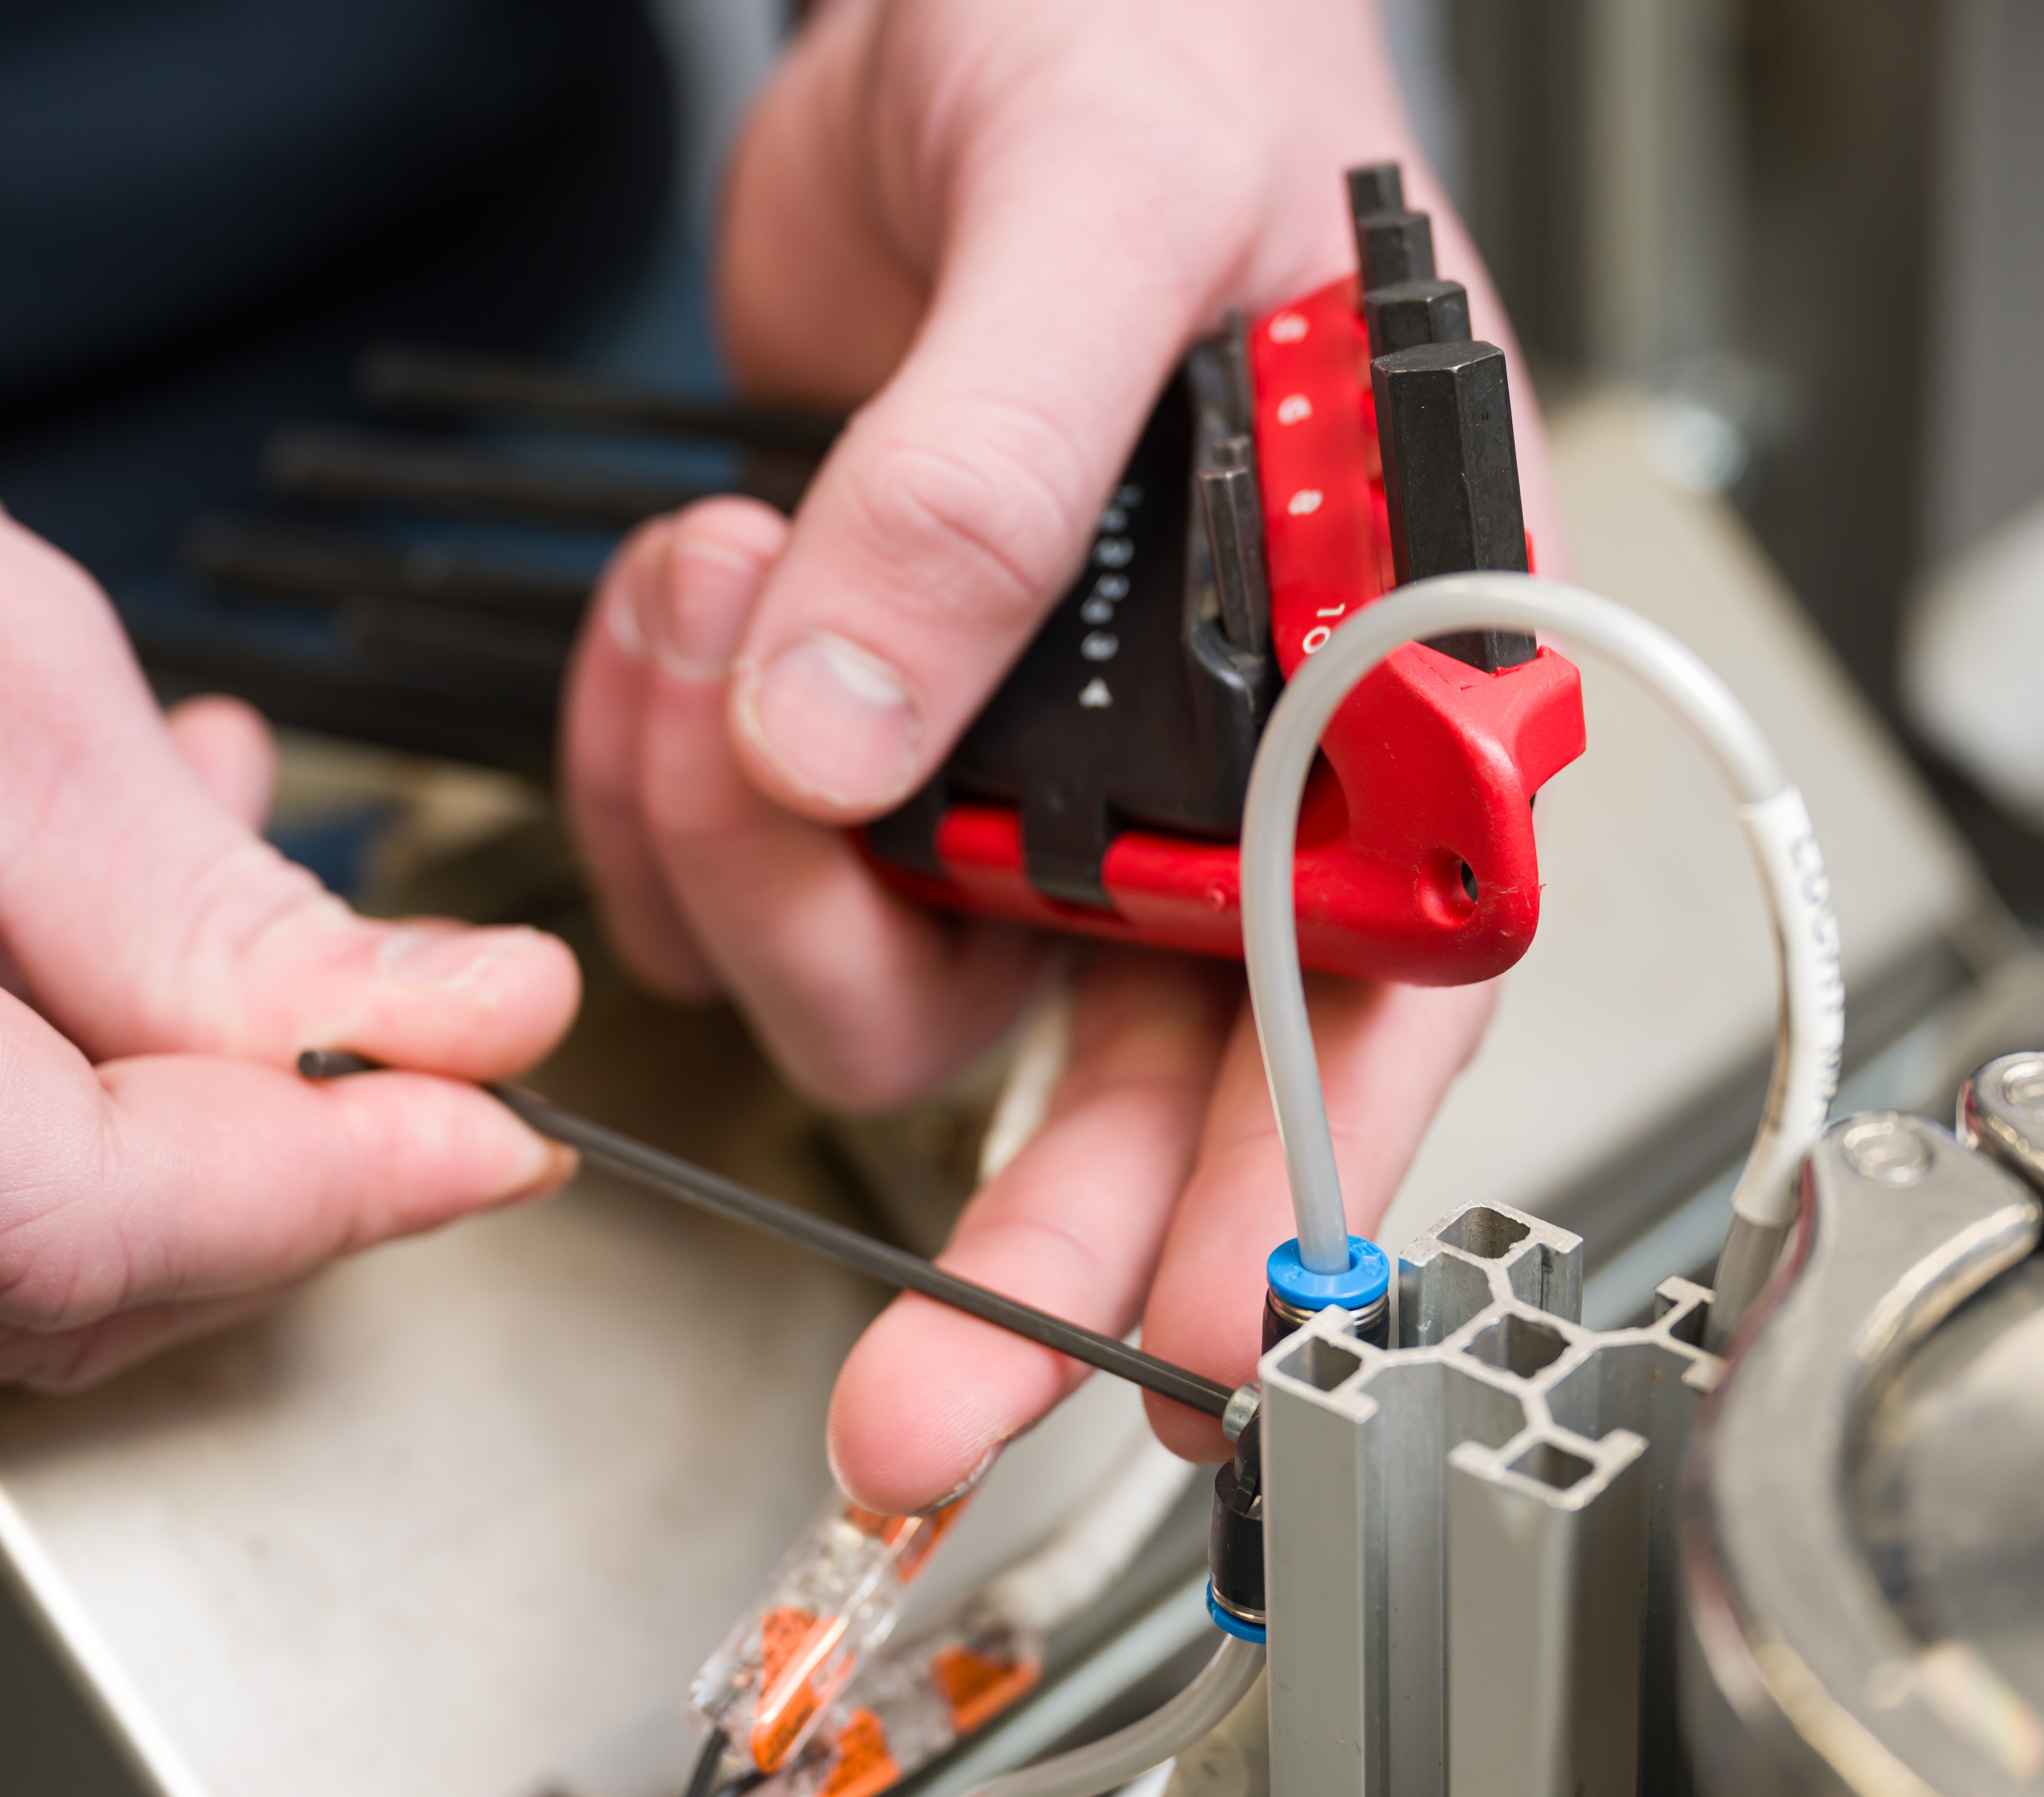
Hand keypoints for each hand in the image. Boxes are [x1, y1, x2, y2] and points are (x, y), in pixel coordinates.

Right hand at [0, 261, 581, 1387]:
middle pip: (31, 1297)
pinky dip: (26, 1111)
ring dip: (154, 1128)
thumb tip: (470, 1034)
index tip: (499, 1116)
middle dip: (262, 1168)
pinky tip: (67, 941)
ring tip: (193, 896)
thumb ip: (217, 911)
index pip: (74, 1227)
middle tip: (384, 999)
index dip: (332, 1185)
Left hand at [571, 0, 1536, 1499]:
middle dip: (1017, 1259)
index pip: (1373, 994)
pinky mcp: (871, 727)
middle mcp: (1216, 765)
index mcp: (1383, 671)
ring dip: (751, 868)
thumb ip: (995, 472)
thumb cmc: (1159, 45)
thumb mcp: (1106, 212)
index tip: (1198, 1360)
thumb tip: (861, 723)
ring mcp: (1029, 766)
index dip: (1289, 1201)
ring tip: (706, 608)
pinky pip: (743, 864)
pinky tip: (671, 615)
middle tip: (906, 1413)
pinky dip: (660, 777)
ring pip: (893, 984)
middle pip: (1131, 1086)